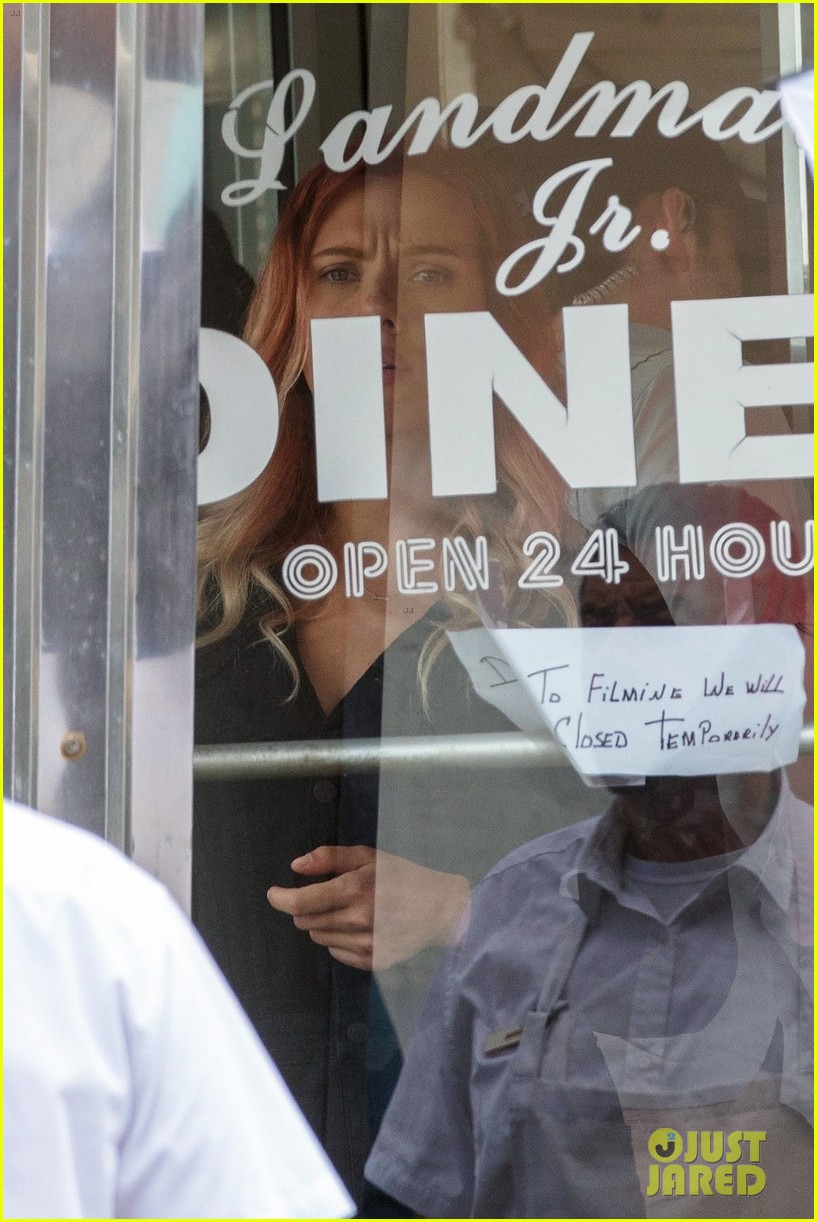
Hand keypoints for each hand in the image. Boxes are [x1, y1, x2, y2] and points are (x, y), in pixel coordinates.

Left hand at [266, 846, 469, 970]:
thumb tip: (296, 866)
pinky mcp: (372, 960)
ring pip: (319, 936)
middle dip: (307, 907)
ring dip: (324, 922)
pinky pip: (336, 952)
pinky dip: (339, 939)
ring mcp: (366, 944)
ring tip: (349, 909)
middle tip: (327, 895)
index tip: (274, 894)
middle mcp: (359, 920)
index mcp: (356, 889)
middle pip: (306, 921)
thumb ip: (329, 858)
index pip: (302, 903)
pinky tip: (360, 926)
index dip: (281, 898)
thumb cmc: (402, 877)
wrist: (440, 908)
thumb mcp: (368, 857)